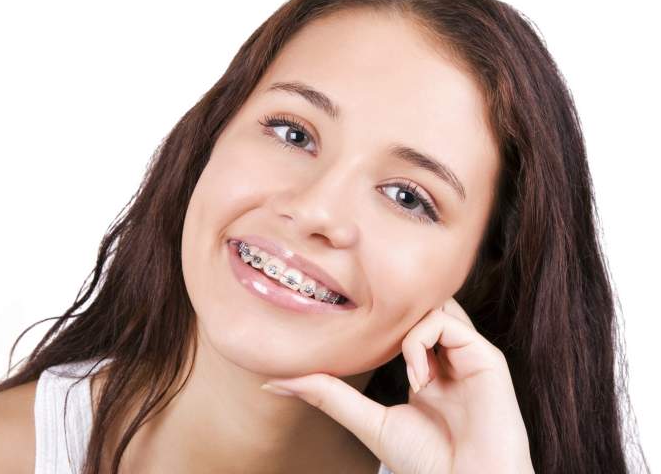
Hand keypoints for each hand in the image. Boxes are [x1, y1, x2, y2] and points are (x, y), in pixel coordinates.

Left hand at [260, 297, 534, 473]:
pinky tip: (420, 379)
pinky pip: (448, 325)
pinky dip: (422, 343)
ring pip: (434, 305)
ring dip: (405, 328)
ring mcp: (469, 355)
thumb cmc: (426, 463)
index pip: (405, 321)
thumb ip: (328, 395)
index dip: (377, 317)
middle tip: (368, 332)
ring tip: (404, 372)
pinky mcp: (487, 359)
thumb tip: (273, 381)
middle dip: (392, 309)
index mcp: (427, 367)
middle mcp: (450, 356)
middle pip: (423, 303)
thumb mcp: (368, 421)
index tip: (344, 322)